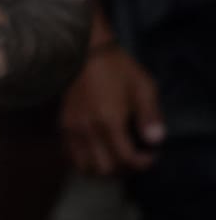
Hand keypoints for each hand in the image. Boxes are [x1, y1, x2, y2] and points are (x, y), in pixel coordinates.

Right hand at [61, 44, 163, 175]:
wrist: (86, 51)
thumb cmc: (118, 68)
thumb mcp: (143, 87)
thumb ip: (151, 115)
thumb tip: (156, 141)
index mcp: (109, 121)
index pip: (127, 159)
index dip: (144, 163)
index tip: (152, 154)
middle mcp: (88, 129)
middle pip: (105, 169)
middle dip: (124, 169)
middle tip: (135, 157)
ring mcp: (72, 128)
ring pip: (84, 166)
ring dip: (102, 168)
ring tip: (115, 157)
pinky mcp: (63, 124)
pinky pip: (69, 155)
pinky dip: (84, 160)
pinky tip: (96, 151)